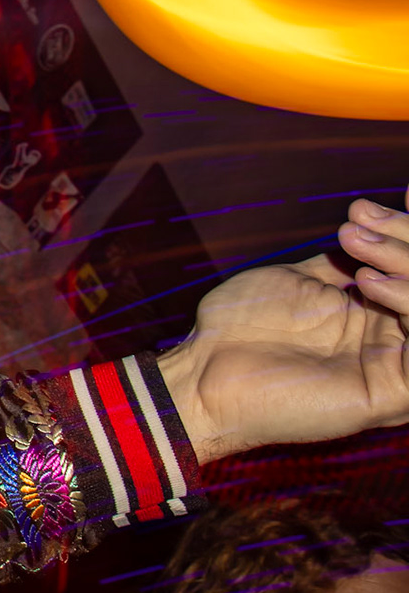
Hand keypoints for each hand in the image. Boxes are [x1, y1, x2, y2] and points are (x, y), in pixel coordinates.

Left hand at [158, 192, 408, 461]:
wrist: (205, 371)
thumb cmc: (239, 325)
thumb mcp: (299, 281)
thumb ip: (342, 264)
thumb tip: (373, 230)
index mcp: (376, 316)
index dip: (406, 232)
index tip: (390, 199)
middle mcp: (393, 341)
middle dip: (406, 241)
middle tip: (363, 218)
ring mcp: (396, 368)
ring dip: (407, 268)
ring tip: (360, 251)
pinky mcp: (392, 394)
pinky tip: (372, 285)